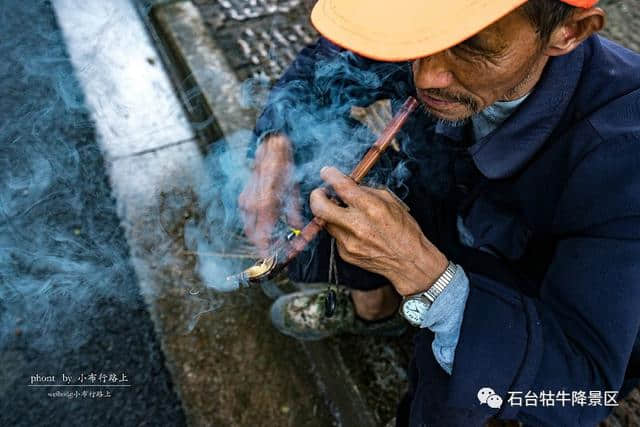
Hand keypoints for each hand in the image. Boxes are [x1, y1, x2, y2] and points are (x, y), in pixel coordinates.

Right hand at [238, 134, 302, 254]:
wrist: (270, 147)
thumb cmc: (284, 166)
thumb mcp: (294, 190)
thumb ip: (294, 212)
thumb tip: (297, 229)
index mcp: (264, 203)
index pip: (261, 235)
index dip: (267, 250)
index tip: (274, 258)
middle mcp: (251, 204)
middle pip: (253, 235)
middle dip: (266, 246)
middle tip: (281, 250)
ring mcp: (245, 201)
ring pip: (251, 228)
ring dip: (263, 237)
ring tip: (279, 240)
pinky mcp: (245, 198)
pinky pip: (250, 219)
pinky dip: (260, 227)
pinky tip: (273, 227)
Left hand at [309, 167, 447, 295]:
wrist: (409, 262)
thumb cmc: (404, 230)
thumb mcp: (391, 203)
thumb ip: (367, 192)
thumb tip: (348, 185)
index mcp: (371, 208)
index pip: (341, 187)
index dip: (329, 176)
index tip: (326, 172)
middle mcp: (357, 225)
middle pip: (320, 207)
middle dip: (316, 196)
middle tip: (320, 192)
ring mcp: (348, 242)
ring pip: (326, 222)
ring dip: (330, 213)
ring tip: (343, 212)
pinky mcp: (345, 254)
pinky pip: (335, 236)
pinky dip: (341, 229)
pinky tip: (355, 231)